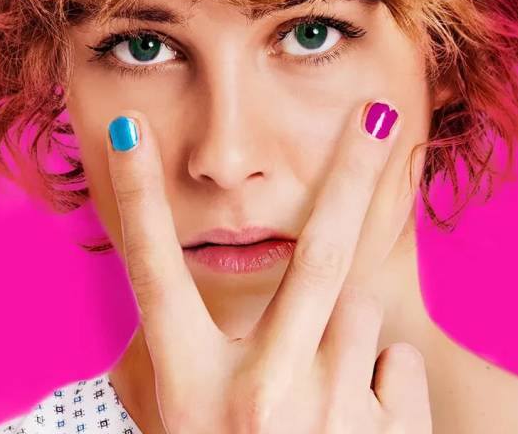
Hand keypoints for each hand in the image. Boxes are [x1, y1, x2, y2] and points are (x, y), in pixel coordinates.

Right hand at [104, 99, 430, 432]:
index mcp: (189, 386)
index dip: (134, 195)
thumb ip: (196, 352)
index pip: (150, 270)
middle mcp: (256, 396)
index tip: (121, 128)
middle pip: (314, 257)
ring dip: (344, 327)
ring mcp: (329, 417)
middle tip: (373, 113)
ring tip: (317, 384)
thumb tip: (228, 268)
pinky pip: (396, 360)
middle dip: (348, 175)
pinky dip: (378, 374)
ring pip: (362, 311)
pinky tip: (351, 416)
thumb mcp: (184, 417)